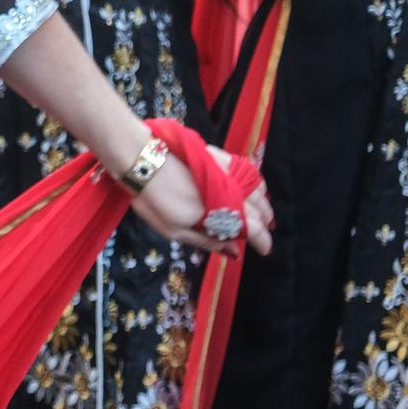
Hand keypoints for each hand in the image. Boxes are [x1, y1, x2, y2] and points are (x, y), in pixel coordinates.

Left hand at [125, 148, 274, 257]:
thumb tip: (235, 252)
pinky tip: (252, 188)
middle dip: (265, 224)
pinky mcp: (221, 157)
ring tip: (263, 213)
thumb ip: (207, 241)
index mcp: (222, 215)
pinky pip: (248, 171)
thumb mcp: (175, 230)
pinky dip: (256, 183)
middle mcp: (232, 194)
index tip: (265, 250)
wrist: (142, 160)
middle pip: (259, 211)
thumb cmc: (153, 200)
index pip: (253, 230)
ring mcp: (229, 173)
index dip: (262, 242)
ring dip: (264, 204)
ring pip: (258, 190)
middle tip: (263, 233)